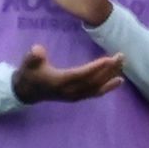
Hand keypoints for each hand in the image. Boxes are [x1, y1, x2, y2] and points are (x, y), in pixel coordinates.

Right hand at [10, 44, 124, 104]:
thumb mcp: (27, 64)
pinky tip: (119, 80)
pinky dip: (107, 87)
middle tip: (121, 57)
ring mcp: (74, 96)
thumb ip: (33, 57)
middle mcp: (69, 91)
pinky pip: (95, 93)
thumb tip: (37, 50)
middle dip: (108, 70)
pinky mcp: (77, 97)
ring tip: (122, 65)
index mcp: (58, 82)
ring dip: (110, 77)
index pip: (81, 75)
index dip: (95, 68)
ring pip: (96, 87)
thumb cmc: (29, 74)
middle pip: (93, 81)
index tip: (109, 59)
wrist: (26, 92)